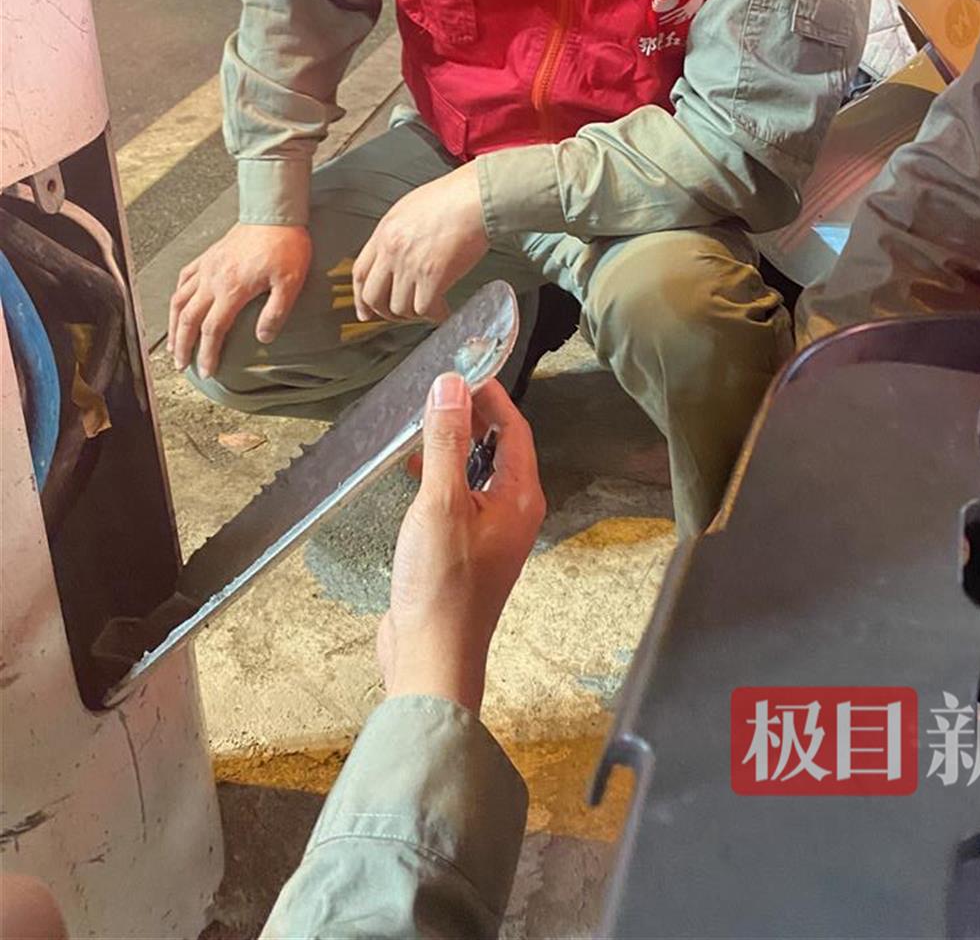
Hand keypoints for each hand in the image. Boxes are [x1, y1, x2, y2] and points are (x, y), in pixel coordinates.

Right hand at [169, 223, 311, 376]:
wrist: (274, 213)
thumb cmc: (286, 246)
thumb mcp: (291, 282)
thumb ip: (276, 312)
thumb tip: (263, 338)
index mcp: (231, 289)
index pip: (212, 330)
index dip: (207, 354)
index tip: (207, 371)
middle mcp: (212, 279)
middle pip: (188, 319)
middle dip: (183, 346)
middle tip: (181, 366)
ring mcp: (207, 266)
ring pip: (179, 300)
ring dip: (173, 325)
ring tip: (173, 345)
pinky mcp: (208, 256)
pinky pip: (185, 277)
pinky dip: (178, 295)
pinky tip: (177, 306)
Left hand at [353, 163, 487, 323]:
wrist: (475, 197)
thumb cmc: (452, 198)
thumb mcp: (410, 210)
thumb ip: (397, 235)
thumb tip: (396, 258)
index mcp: (385, 232)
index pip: (361, 273)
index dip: (361, 298)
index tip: (366, 310)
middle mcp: (392, 250)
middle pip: (374, 297)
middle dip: (386, 313)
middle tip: (400, 315)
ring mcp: (410, 264)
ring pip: (399, 308)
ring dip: (414, 315)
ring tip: (428, 308)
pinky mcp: (433, 275)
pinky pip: (425, 309)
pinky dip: (435, 314)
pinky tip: (443, 309)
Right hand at [377, 372, 544, 713]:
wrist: (431, 658)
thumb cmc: (442, 587)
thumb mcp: (440, 502)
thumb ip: (446, 442)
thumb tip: (452, 387)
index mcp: (520, 498)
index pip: (515, 429)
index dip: (491, 396)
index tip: (464, 368)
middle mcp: (513, 513)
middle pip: (499, 449)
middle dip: (471, 418)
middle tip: (438, 393)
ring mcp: (491, 535)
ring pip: (477, 474)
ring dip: (453, 448)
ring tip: (421, 427)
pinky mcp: (466, 552)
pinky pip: (459, 499)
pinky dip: (441, 478)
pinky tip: (412, 476)